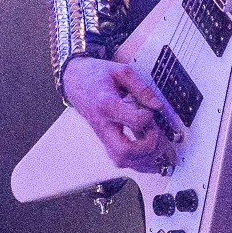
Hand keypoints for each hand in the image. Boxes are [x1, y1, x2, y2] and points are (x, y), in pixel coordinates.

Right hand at [62, 57, 175, 172]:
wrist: (75, 80)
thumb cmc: (95, 76)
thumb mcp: (120, 71)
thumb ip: (141, 88)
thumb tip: (157, 104)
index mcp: (107, 104)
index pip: (134, 121)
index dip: (148, 118)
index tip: (150, 110)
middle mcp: (103, 124)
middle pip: (124, 151)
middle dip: (147, 148)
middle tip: (154, 133)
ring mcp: (102, 134)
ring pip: (121, 160)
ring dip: (142, 158)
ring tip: (153, 143)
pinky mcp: (104, 139)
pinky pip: (118, 158)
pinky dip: (135, 160)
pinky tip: (146, 151)